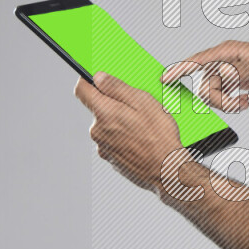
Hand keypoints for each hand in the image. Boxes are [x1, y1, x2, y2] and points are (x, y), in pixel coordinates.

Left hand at [74, 72, 183, 191]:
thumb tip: (99, 77)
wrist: (166, 170)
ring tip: (144, 128)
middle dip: (114, 104)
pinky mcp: (112, 159)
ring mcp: (103, 147)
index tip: (98, 79)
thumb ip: (117, 87)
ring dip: (120, 123)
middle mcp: (98, 130)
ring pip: (107, 126)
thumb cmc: (159, 136)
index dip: (88, 80)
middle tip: (137, 107)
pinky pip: (114, 141)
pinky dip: (124, 138)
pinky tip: (141, 140)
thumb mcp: (143, 102)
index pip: (82, 90)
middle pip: (98, 108)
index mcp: (104, 112)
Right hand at [161, 40, 248, 112]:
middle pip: (206, 85)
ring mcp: (230, 72)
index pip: (197, 61)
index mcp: (227, 51)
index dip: (179, 69)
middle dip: (219, 100)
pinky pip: (224, 96)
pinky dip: (234, 104)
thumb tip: (218, 78)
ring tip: (247, 102)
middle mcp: (225, 61)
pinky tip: (248, 101)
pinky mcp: (236, 81)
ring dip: (228, 104)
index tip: (164, 78)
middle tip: (239, 104)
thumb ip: (235, 74)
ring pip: (214, 93)